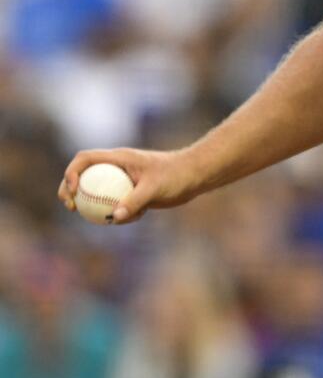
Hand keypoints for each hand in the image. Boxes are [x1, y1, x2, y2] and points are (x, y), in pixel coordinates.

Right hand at [58, 148, 197, 223]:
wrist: (195, 176)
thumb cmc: (177, 175)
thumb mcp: (155, 188)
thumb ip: (135, 201)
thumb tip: (114, 217)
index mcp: (118, 158)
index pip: (85, 159)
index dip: (72, 172)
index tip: (74, 190)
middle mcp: (117, 167)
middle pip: (84, 176)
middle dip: (71, 190)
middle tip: (71, 207)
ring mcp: (123, 180)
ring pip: (97, 193)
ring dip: (95, 207)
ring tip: (107, 219)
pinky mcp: (131, 193)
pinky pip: (115, 205)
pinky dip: (120, 214)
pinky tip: (138, 217)